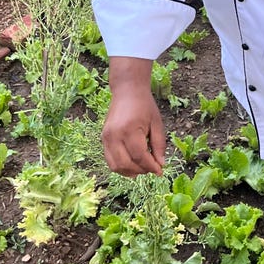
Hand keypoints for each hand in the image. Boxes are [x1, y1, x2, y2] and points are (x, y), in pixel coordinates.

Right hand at [102, 56, 165, 175]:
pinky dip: (121, 167)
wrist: (127, 91)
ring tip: (142, 168)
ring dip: (130, 171)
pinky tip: (132, 165)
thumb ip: (159, 145)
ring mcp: (106, 138)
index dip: (151, 167)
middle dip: (141, 170)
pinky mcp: (103, 139)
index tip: (160, 171)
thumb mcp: (157, 124)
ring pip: (115, 166)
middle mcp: (114, 135)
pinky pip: (110, 160)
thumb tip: (161, 165)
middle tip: (152, 169)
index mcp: (129, 130)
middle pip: (126, 164)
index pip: (139, 156)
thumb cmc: (144, 105)